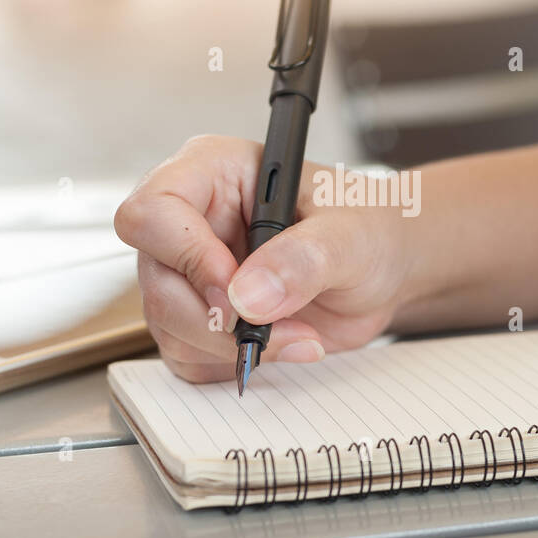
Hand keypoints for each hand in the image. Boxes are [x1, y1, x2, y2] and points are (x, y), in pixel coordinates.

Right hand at [114, 135, 412, 382]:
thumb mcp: (350, 235)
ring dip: (231, 346)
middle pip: (156, 280)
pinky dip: (232, 364)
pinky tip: (281, 344)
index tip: (234, 288)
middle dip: (213, 318)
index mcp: (213, 173)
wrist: (382, 269)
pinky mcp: (200, 317)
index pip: (154, 210)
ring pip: (167, 325)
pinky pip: (186, 356)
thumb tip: (247, 296)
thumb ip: (303, 258)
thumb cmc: (367, 228)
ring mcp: (189, 272)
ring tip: (297, 334)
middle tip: (273, 327)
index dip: (186, 255)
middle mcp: (191, 221)